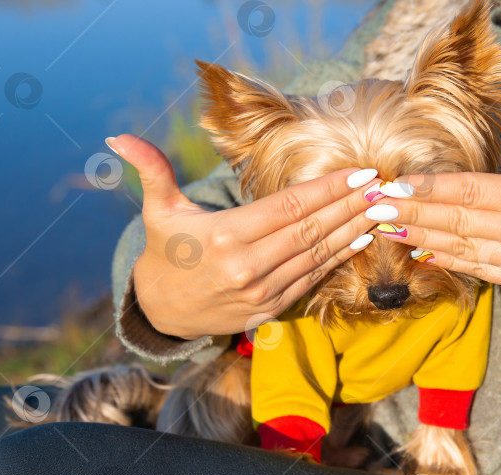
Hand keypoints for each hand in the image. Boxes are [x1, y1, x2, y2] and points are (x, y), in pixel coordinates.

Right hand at [107, 135, 378, 338]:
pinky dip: (339, 260)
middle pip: (311, 230)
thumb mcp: (158, 210)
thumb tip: (117, 137)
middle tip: (383, 186)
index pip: (288, 207)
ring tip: (381, 209)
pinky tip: (361, 240)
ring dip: (353, 231)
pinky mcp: (270, 308)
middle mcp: (247, 267)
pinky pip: (311, 280)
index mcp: (224, 237)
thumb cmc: (167, 251)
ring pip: (318, 256)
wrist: (164, 311)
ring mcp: (261, 292)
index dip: (327, 189)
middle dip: (350, 206)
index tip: (358, 172)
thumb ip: (150, 170)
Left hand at [372, 72, 500, 324]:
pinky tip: (420, 253)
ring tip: (384, 228)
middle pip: (456, 220)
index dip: (432, 187)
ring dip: (419, 236)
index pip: (474, 191)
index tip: (399, 182)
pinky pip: (476, 269)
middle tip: (374, 205)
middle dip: (412, 211)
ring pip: (459, 248)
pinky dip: (446, 261)